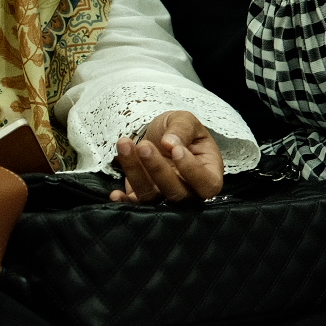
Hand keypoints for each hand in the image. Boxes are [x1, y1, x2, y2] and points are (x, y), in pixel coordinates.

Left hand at [108, 110, 225, 203]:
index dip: (191, 170)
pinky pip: (135, 204)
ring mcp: (166, 196)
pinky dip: (125, 201)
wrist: (158, 134)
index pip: (207, 184)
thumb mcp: (185, 121)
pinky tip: (116, 194)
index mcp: (210, 173)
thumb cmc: (179, 130)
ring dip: (135, 172)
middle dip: (157, 169)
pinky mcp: (144, 197)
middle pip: (177, 193)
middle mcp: (190, 191)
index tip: (175, 148)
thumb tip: (171, 142)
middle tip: (145, 145)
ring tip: (125, 145)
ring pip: (152, 195)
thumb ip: (182, 129)